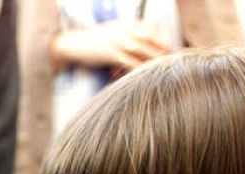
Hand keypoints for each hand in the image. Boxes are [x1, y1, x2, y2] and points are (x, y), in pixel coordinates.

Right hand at [52, 20, 170, 73]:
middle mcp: (125, 31)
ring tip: (161, 71)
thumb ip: (125, 36)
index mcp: (126, 25)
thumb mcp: (111, 33)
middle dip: (162, 51)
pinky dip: (137, 70)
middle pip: (151, 40)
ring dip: (154, 62)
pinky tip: (143, 77)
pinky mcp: (112, 54)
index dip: (161, 40)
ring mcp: (119, 42)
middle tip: (170, 63)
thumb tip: (137, 46)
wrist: (74, 45)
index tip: (168, 50)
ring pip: (143, 52)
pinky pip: (129, 63)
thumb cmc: (92, 42)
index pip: (151, 30)